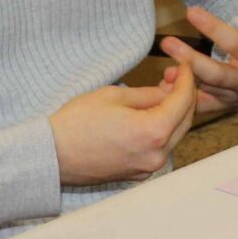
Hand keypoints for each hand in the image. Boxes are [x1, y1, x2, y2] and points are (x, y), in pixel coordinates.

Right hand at [49, 70, 199, 186]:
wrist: (51, 156)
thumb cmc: (76, 123)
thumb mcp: (115, 96)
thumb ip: (149, 94)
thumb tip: (168, 90)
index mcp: (153, 132)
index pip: (183, 100)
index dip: (187, 78)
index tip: (184, 64)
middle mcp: (156, 155)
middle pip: (185, 120)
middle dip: (183, 95)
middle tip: (172, 75)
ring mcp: (148, 168)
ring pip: (174, 135)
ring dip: (173, 113)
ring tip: (160, 92)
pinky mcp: (138, 174)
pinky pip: (160, 148)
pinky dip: (162, 130)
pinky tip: (150, 114)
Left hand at [158, 0, 237, 118]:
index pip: (237, 45)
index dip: (215, 29)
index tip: (192, 11)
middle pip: (217, 74)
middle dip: (192, 61)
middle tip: (168, 43)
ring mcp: (232, 95)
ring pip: (205, 89)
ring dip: (182, 80)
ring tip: (163, 68)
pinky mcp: (220, 104)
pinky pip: (199, 105)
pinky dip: (180, 98)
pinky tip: (162, 85)